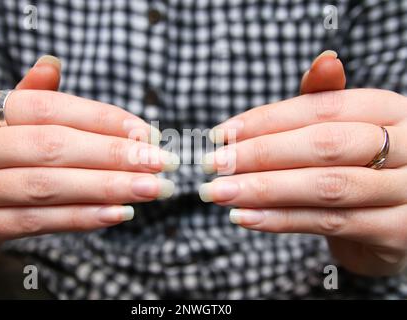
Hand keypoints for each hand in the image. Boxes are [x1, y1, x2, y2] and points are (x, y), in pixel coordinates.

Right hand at [0, 57, 177, 252]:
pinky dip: (81, 218)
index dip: (102, 119)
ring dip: (107, 188)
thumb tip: (53, 63)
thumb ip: (28, 97)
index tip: (145, 131)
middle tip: (160, 162)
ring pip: (48, 187)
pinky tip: (118, 213)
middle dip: (113, 155)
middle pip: (52, 147)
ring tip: (151, 188)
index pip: (49, 108)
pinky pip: (37, 223)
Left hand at [202, 51, 406, 276]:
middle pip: (324, 144)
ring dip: (263, 189)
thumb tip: (324, 59)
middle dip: (260, 154)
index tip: (221, 133)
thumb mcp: (347, 129)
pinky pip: (330, 223)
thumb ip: (327, 101)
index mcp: (390, 110)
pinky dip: (281, 220)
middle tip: (213, 163)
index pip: (322, 107)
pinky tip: (244, 217)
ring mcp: (406, 191)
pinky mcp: (398, 231)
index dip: (266, 120)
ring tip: (218, 191)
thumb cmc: (360, 166)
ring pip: (326, 186)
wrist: (393, 219)